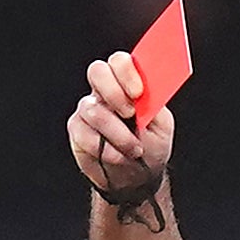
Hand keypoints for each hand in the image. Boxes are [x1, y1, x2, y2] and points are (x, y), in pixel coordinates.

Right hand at [68, 53, 176, 192]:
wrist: (137, 177)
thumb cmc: (151, 147)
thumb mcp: (162, 126)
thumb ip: (155, 106)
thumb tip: (147, 91)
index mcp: (128, 84)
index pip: (120, 62)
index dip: (126, 72)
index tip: (137, 93)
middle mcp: (105, 91)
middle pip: (97, 71)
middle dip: (114, 92)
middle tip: (129, 114)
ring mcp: (88, 109)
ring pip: (93, 110)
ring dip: (117, 133)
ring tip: (133, 148)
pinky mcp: (77, 130)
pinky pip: (83, 133)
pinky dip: (104, 149)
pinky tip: (117, 156)